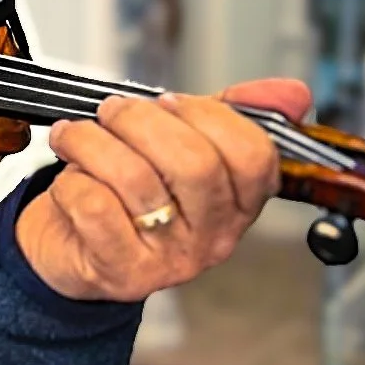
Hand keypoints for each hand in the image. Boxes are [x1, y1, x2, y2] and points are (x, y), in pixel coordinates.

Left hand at [15, 77, 310, 301]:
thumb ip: (231, 114)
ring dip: (92, 142)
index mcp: (238, 203)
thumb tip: (294, 92)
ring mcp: (169, 260)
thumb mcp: (183, 146)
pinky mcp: (119, 271)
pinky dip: (71, 181)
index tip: (167, 101)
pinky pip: (94, 206)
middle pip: (195, 164)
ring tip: (74, 135)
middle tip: (111, 112)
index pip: (254, 156)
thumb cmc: (129, 193)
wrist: (73, 251)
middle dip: (141, 121)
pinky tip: (70, 180)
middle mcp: (212, 237)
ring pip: (135, 179)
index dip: (208, 116)